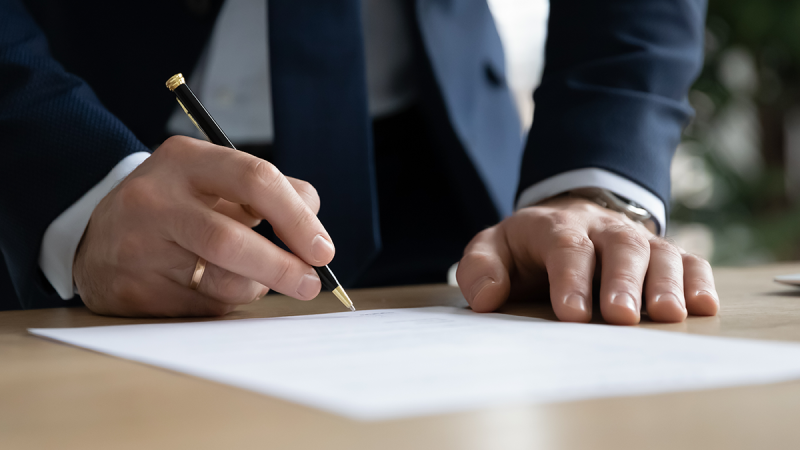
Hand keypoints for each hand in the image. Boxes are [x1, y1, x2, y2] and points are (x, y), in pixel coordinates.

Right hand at [73, 136, 332, 316]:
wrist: (97, 237)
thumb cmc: (178, 206)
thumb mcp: (214, 180)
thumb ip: (268, 194)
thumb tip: (315, 235)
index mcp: (185, 160)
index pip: (255, 179)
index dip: (297, 218)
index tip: (323, 249)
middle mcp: (156, 200)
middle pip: (231, 240)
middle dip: (282, 266)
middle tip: (311, 283)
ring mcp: (139, 247)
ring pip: (222, 280)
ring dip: (256, 286)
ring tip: (254, 276)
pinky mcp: (135, 291)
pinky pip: (204, 306)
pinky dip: (225, 300)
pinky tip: (209, 285)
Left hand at [456, 196, 718, 324]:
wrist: (566, 221)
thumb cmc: (526, 248)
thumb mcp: (493, 249)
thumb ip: (481, 268)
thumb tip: (487, 298)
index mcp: (554, 226)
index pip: (565, 246)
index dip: (571, 278)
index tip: (573, 315)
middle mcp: (600, 228)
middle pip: (618, 247)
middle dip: (621, 281)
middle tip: (621, 317)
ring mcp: (635, 239)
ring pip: (657, 252)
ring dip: (664, 283)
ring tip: (668, 315)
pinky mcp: (662, 253)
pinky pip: (688, 260)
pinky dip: (699, 280)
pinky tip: (704, 307)